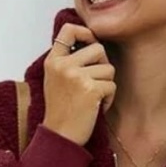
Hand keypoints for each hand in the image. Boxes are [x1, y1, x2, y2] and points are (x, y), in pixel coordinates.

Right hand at [43, 24, 116, 145]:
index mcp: (53, 61)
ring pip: (109, 69)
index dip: (86, 32)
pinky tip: (96, 107)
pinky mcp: (90, 89)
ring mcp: (76, 76)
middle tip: (95, 82)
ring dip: (106, 85)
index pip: (69, 29)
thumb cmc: (61, 110)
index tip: (91, 43)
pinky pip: (112, 85)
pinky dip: (108, 99)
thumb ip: (68, 60)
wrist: (59, 136)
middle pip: (98, 49)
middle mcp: (63, 65)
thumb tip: (91, 42)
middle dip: (103, 65)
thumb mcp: (55, 79)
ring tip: (93, 98)